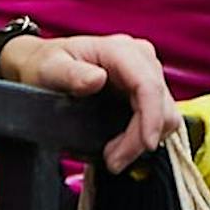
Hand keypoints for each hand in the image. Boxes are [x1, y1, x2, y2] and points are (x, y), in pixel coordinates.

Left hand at [2, 32, 177, 173]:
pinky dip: (143, 137)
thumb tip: (97, 79)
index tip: (146, 146)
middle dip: (141, 138)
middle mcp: (139, 57)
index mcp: (119, 49)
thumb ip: (72, 74)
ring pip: (165, 114)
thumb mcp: (51, 69)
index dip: (152, 118)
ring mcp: (145, 72)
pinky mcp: (145, 89)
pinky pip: (159, 117)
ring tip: (113, 156)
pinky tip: (120, 146)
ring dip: (142, 141)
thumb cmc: (45, 65)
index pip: (148, 85)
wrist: (43, 65)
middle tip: (112, 161)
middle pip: (161, 104)